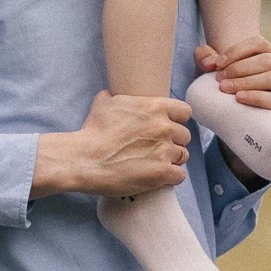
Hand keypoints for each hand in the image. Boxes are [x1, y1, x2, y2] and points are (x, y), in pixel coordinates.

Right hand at [32, 91, 190, 200]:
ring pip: (183, 156)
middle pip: (184, 136)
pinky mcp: (162, 173)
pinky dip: (170, 177)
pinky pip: (179, 175)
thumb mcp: (104, 103)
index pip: (185, 112)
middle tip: (157, 148)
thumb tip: (116, 93)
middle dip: (173, 142)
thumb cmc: (92, 131)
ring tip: (155, 163)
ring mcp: (165, 151)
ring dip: (172, 160)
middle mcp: (164, 127)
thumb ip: (118, 96)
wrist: (84, 159)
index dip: (176, 120)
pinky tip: (158, 176)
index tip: (167, 126)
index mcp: (155, 107)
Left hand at [194, 36, 270, 123]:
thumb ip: (210, 63)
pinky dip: (258, 98)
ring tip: (225, 89)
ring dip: (247, 82)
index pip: (259, 44)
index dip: (237, 50)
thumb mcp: (223, 79)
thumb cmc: (236, 100)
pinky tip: (240, 98)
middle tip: (219, 80)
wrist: (251, 133)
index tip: (216, 63)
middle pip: (267, 60)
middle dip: (239, 68)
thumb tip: (204, 57)